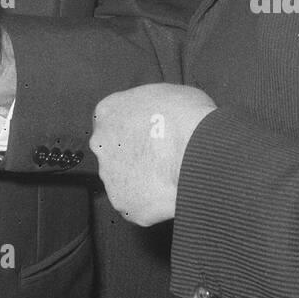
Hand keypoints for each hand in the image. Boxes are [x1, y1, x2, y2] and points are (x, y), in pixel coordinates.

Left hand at [90, 83, 216, 225]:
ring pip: (123, 180)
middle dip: (133, 154)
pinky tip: (170, 192)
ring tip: (169, 175)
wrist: (197, 153)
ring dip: (141, 179)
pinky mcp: (125, 205)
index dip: (133, 128)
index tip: (149, 134)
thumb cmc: (187, 118)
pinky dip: (152, 202)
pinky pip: (137, 205)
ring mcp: (111, 177)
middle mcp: (101, 144)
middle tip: (160, 156)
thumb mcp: (168, 93)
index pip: (112, 121)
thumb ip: (151, 106)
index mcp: (108, 112)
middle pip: (114, 151)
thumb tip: (161, 114)